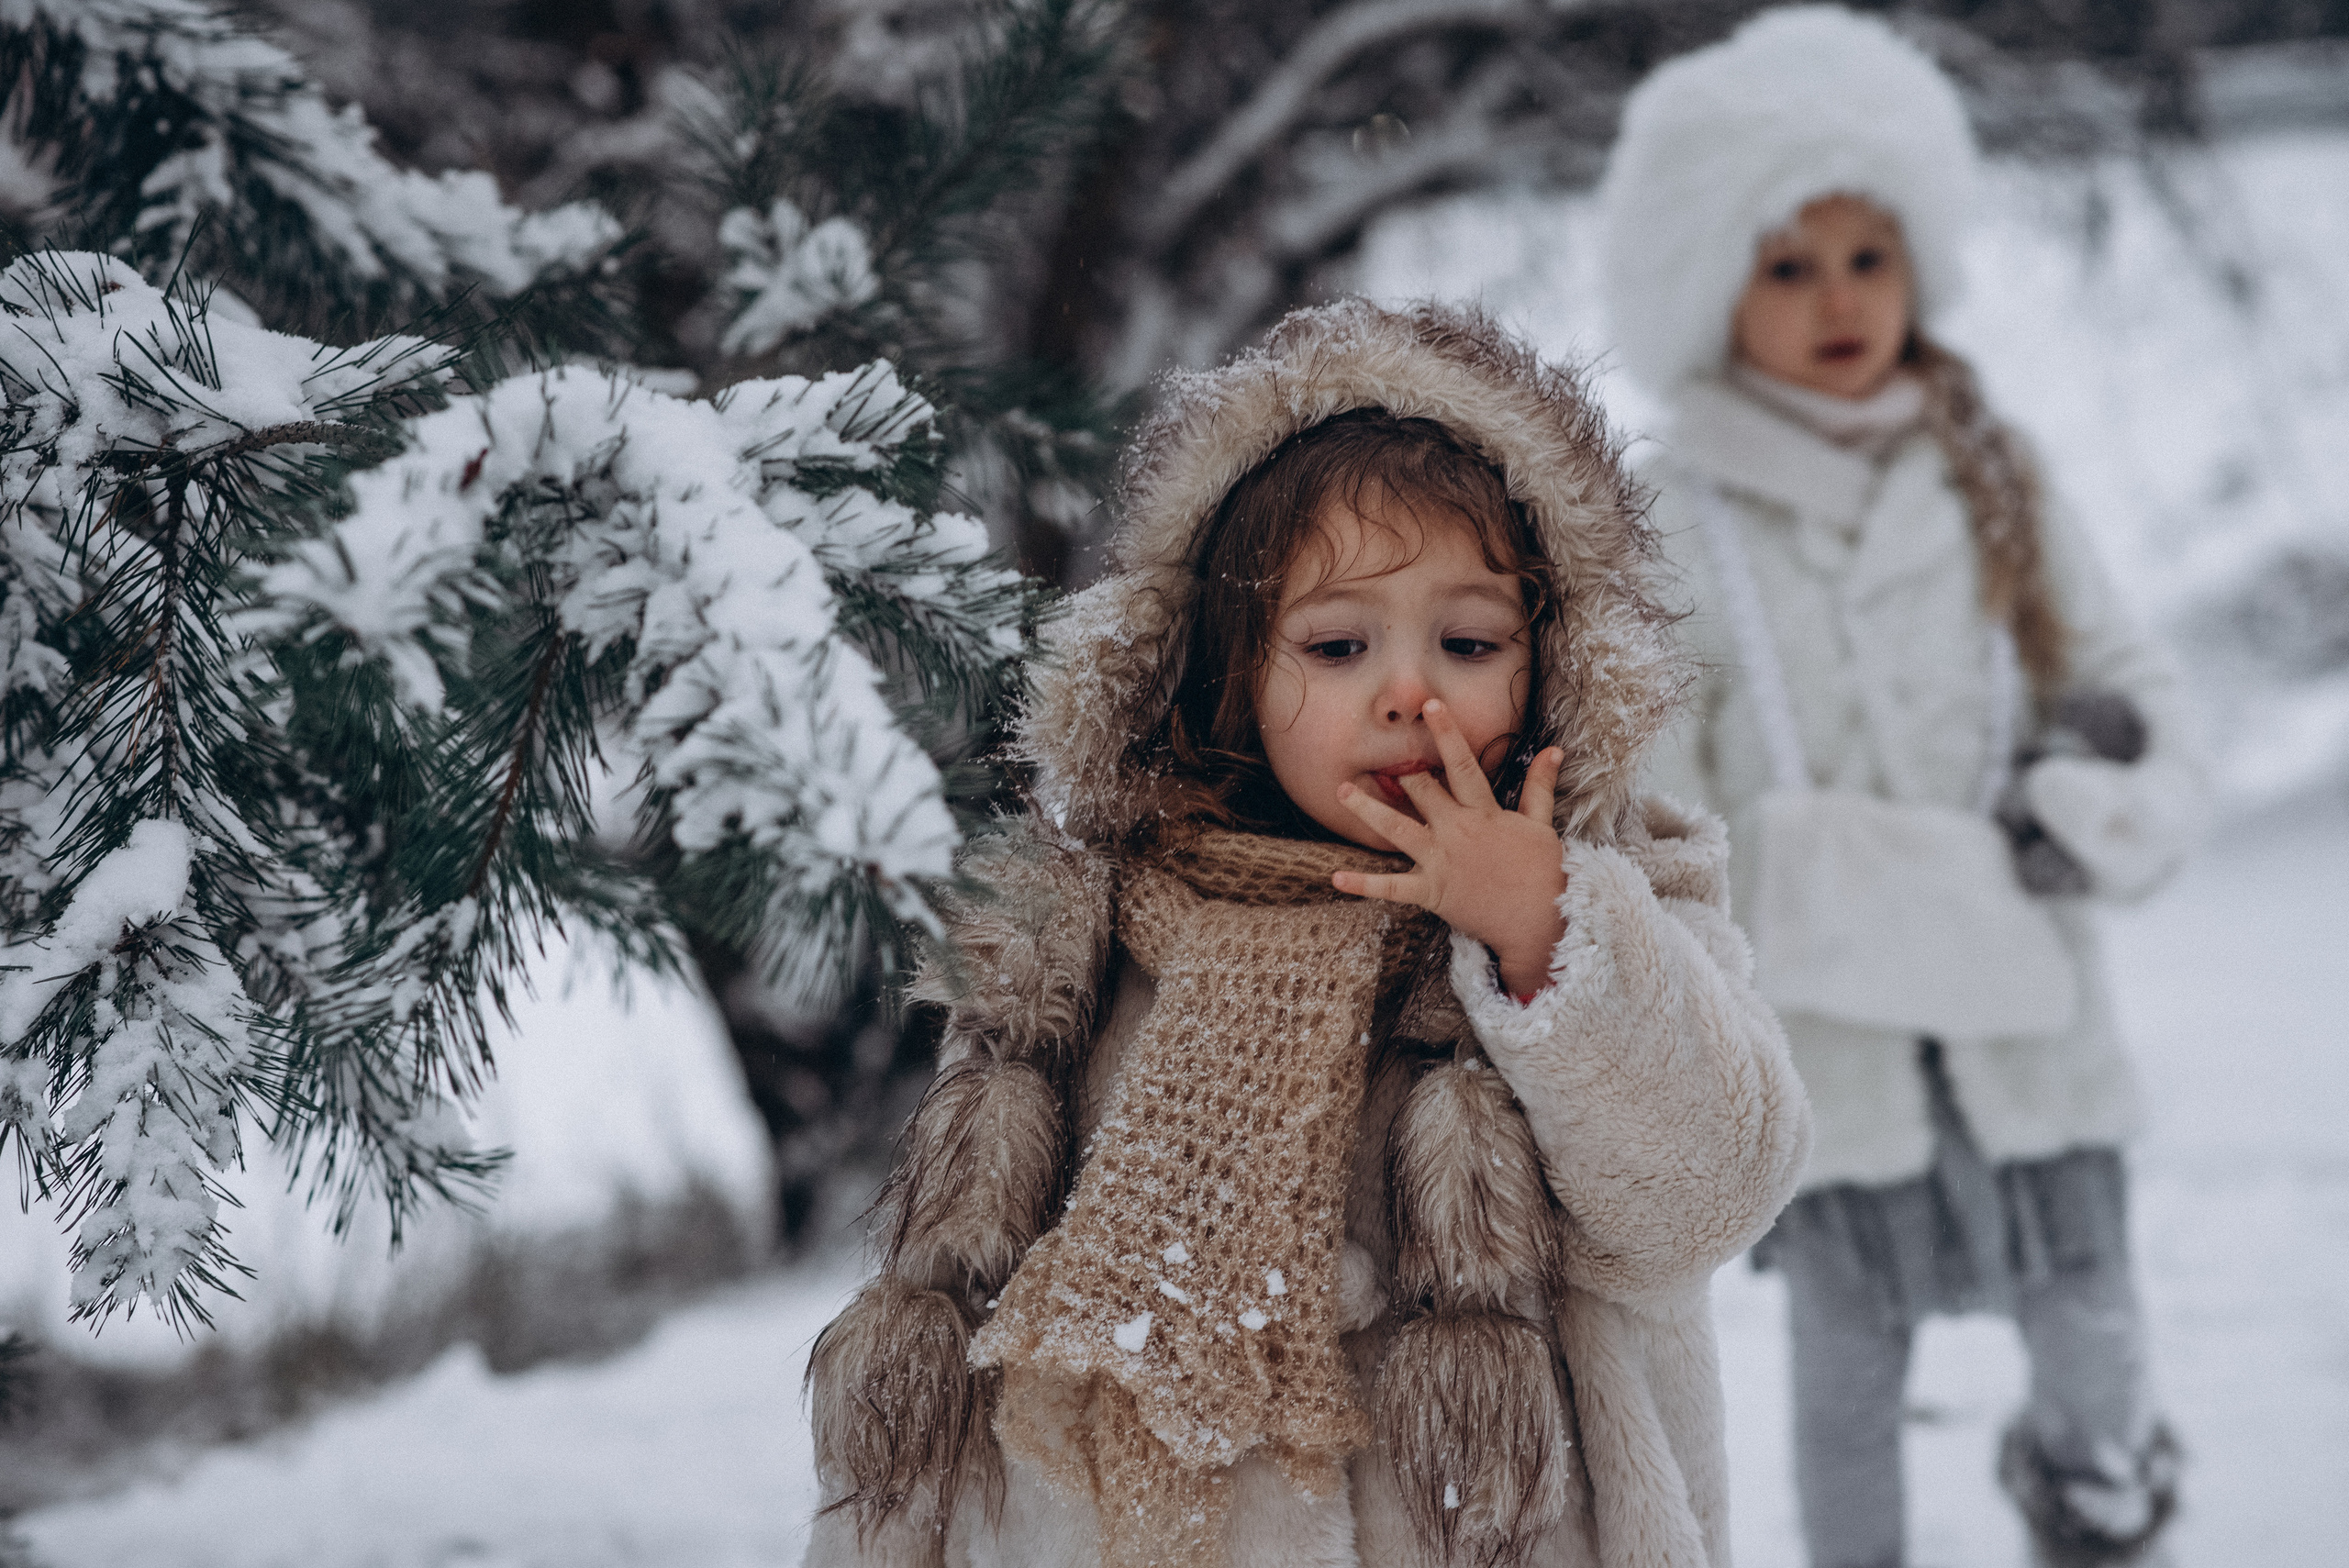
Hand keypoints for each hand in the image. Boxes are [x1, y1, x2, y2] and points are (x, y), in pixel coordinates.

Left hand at [1328, 699, 1567, 996]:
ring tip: (1341, 790)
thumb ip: (1540, 786)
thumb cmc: (1543, 872)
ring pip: (1396, 829)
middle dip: (1400, 770)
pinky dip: (1364, 885)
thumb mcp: (1541, 824)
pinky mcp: (1432, 892)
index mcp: (1483, 812)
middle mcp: (1457, 831)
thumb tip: (1554, 750)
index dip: (1447, 733)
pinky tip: (1336, 878)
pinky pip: (1392, 888)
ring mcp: (1441, 861)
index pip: (1462, 764)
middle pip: (1421, 791)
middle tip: (1377, 749)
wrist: (1541, 920)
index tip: (1432, 705)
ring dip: (1366, 810)